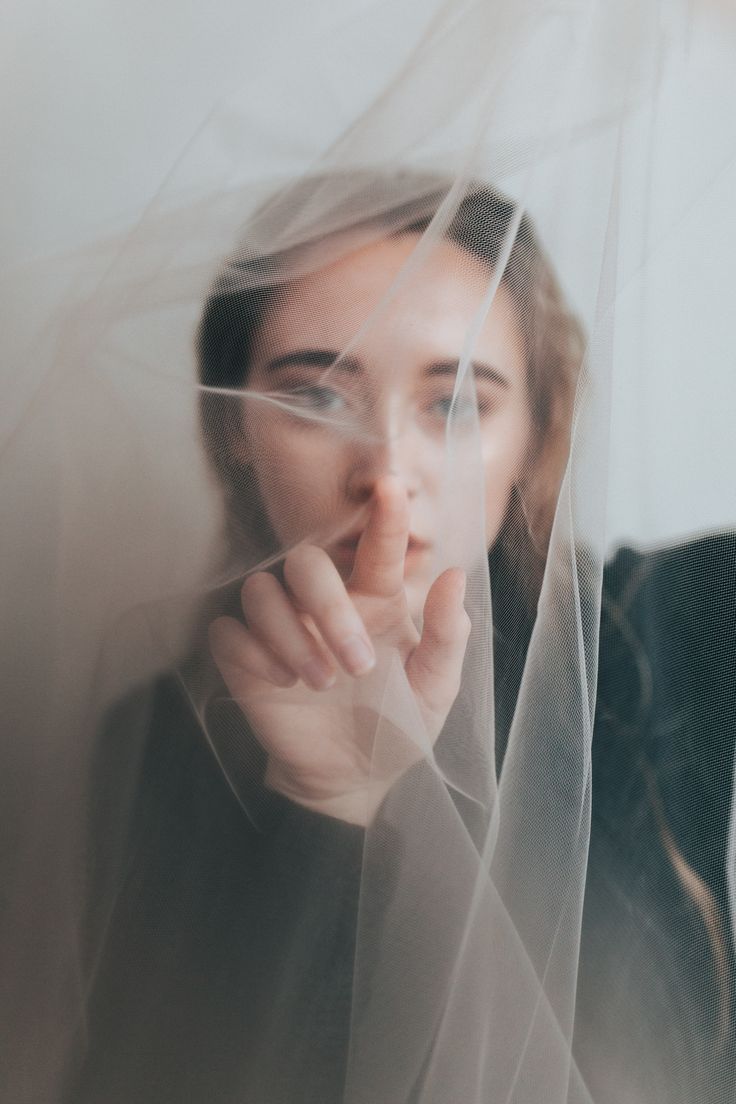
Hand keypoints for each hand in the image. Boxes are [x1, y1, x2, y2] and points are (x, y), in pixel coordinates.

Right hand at [208, 476, 470, 825]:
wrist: (352, 778)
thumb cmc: (397, 726)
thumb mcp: (435, 688)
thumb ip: (446, 636)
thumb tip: (454, 576)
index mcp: (375, 601)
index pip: (377, 547)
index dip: (383, 517)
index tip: (388, 487)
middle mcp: (325, 605)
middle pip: (303, 562)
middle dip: (327, 609)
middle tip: (356, 665)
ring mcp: (282, 629)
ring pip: (260, 591)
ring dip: (288, 635)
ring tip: (318, 682)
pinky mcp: (246, 659)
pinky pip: (228, 631)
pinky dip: (252, 652)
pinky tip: (280, 682)